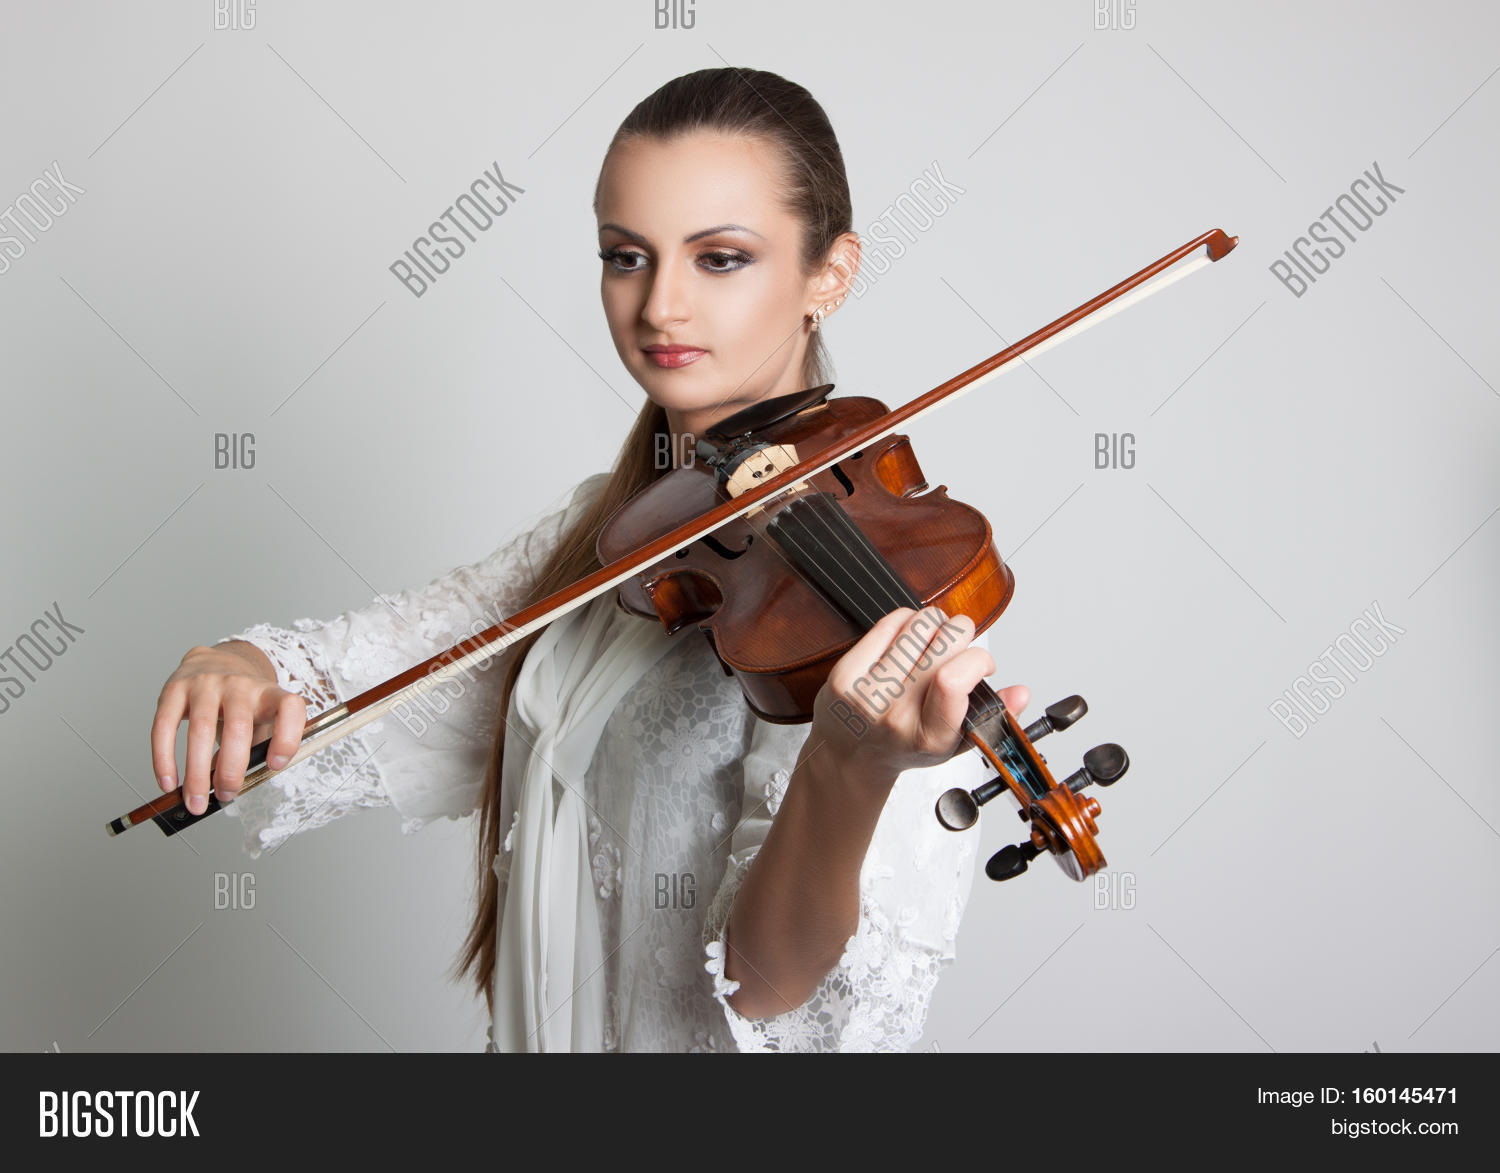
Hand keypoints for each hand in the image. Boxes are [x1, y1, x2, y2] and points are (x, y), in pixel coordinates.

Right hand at [151, 643, 307, 813]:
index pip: (290, 707)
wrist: (218, 660)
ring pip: (200, 729)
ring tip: (195, 800)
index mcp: (269, 693)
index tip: (275, 766)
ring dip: (196, 773)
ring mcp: (206, 684)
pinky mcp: (175, 689)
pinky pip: (165, 726)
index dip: (287, 738)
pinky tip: (168, 782)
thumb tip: (231, 788)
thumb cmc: (244, 701)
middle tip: (227, 795)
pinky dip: (164, 759)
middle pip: (238, 727)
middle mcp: (239, 685)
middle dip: (231, 769)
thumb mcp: (263, 716)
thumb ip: (257, 748)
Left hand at [809, 605, 1027, 786]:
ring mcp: (867, 691)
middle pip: (942, 642)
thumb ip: (992, 717)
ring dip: (937, 622)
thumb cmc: (906, 746)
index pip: (954, 679)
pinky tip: (911, 639)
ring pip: (918, 624)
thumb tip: (1020, 692)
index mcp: (928, 736)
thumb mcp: (955, 743)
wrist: (851, 757)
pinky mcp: (846, 672)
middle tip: (960, 645)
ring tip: (935, 640)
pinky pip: (889, 622)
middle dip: (963, 632)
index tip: (982, 663)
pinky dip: (908, 621)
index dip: (978, 659)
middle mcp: (895, 714)